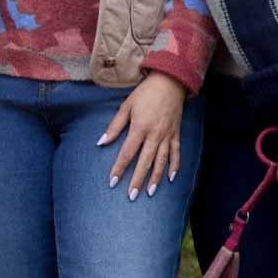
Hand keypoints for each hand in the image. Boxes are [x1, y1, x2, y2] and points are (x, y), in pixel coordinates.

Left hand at [97, 77, 186, 197]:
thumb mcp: (126, 106)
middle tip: (131, 196)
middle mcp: (155, 135)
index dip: (119, 168)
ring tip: (150, 193)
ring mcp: (167, 135)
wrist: (170, 82)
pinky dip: (174, 166)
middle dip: (137, 180)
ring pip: (161, 161)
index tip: (113, 182)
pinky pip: (176, 153)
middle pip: (145, 162)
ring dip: (155, 178)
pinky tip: (170, 178)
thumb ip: (114, 126)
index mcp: (140, 127)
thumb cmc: (145, 93)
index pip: (127, 153)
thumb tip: (101, 142)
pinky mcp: (176, 134)